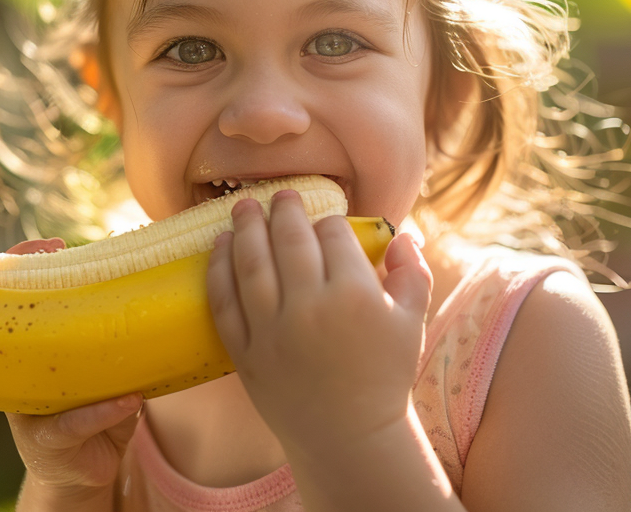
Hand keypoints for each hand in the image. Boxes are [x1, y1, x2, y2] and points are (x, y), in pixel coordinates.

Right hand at [2, 237, 143, 492]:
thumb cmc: (97, 403)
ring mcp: (27, 408)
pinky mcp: (47, 441)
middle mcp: (21, 372)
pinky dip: (103, 411)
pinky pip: (73, 423)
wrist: (86, 468)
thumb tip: (154, 278)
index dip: (24, 266)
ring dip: (71, 355)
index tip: (50, 246)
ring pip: (40, 375)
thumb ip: (117, 332)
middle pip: (14, 326)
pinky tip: (129, 399)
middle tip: (58, 261)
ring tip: (105, 336)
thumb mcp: (105, 363)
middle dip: (30, 291)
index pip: (20, 299)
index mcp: (33, 348)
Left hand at [205, 191, 432, 460]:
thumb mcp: (412, 321)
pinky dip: (218, 269)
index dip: (331, 221)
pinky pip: (224, 301)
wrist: (348, 435)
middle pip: (289, 239)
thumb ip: (413, 271)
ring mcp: (272, 329)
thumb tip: (403, 233)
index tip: (328, 221)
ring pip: (251, 263)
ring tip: (243, 206)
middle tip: (279, 195)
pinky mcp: (245, 351)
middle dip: (283, 209)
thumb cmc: (385, 375)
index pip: (334, 234)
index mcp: (354, 294)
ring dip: (245, 227)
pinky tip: (219, 246)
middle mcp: (309, 306)